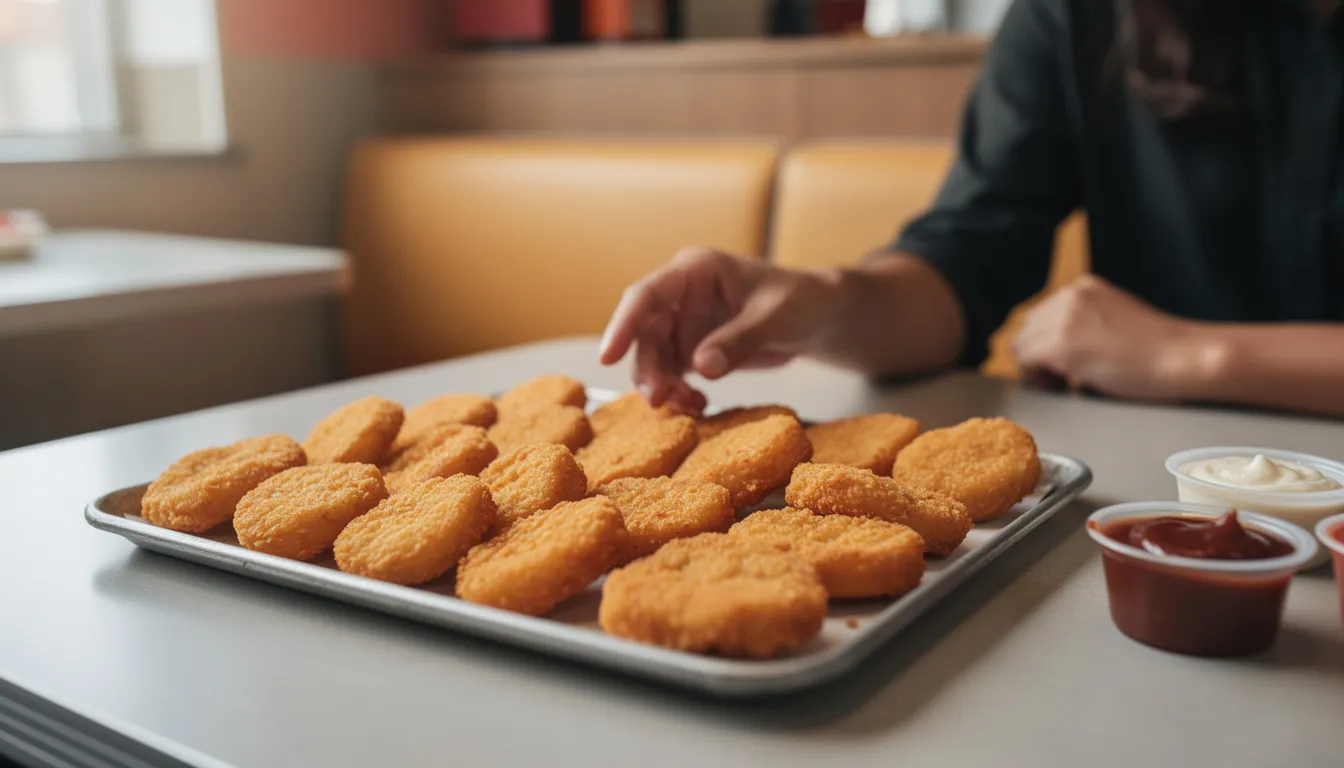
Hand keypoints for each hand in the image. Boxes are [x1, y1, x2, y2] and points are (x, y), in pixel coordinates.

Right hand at [598, 247, 840, 411]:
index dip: (623, 325)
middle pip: (644, 333)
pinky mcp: (692, 349)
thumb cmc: (802, 301)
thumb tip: (701, 367)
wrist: (820, 318)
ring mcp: (684, 323)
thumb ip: (739, 340)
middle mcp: (681, 296)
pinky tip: (698, 405)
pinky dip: (679, 393)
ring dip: (663, 385)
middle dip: (647, 368)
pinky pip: (672, 374)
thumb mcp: (776, 318)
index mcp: (695, 271)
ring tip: (691, 405)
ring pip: (653, 358)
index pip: (647, 295)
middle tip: (660, 399)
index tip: (607, 357)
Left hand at [1012, 275, 1215, 400]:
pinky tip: (1066, 384)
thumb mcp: (1114, 321)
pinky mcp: (1061, 342)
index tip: (1065, 364)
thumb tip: (1054, 349)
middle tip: (1064, 377)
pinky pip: (1026, 361)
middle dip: (1039, 353)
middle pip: (1027, 328)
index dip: (1047, 344)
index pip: (1042, 315)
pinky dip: (1038, 377)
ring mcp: (1063, 317)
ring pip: (1022, 344)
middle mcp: (1070, 295)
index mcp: (1084, 288)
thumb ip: (1084, 324)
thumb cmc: (1159, 349)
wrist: (1183, 356)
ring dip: (1037, 366)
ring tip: (1067, 382)